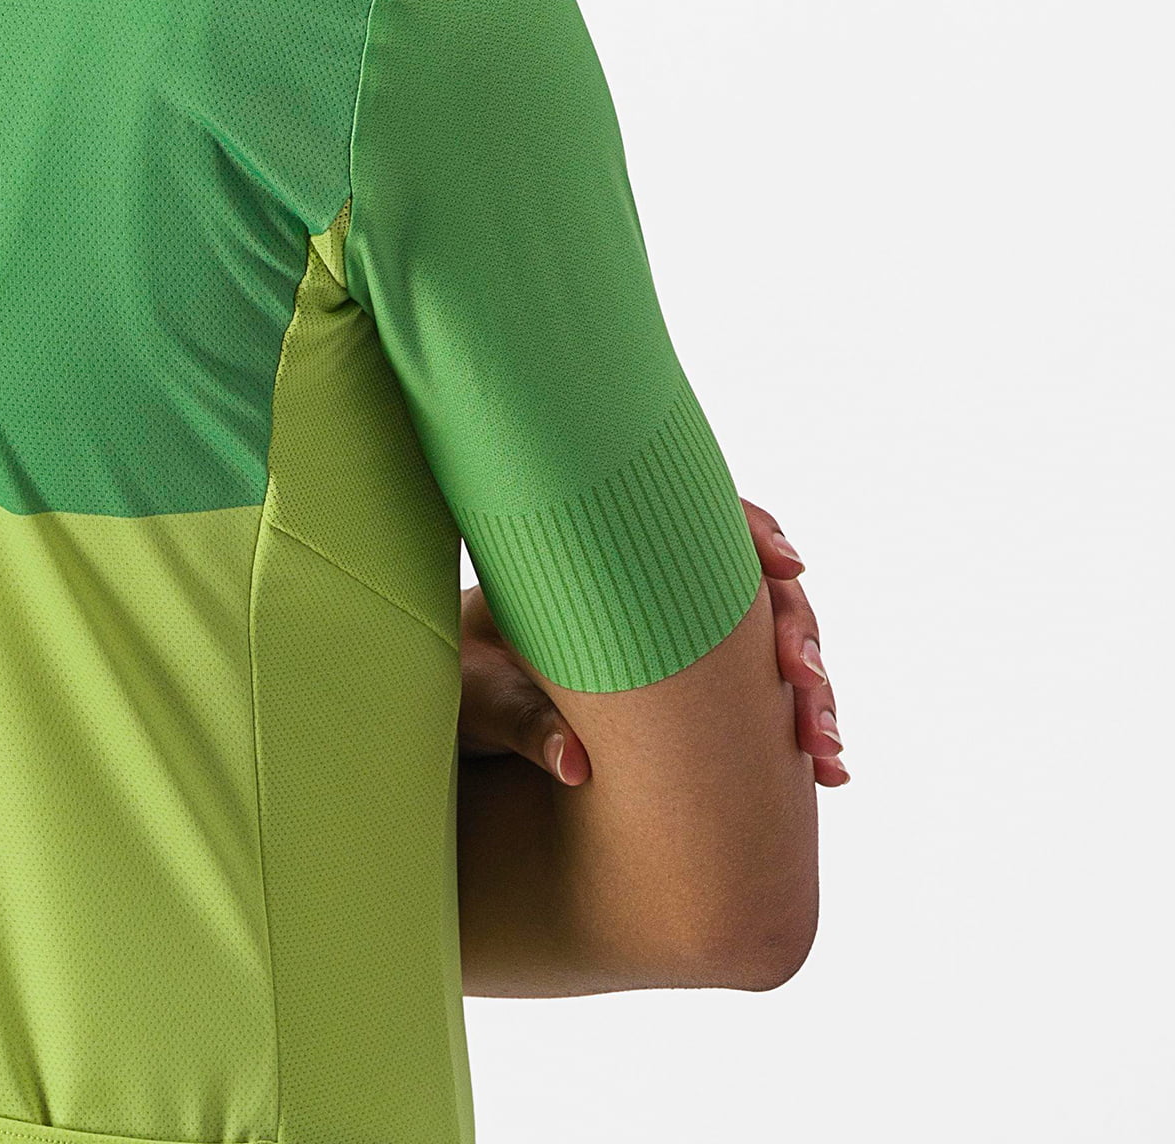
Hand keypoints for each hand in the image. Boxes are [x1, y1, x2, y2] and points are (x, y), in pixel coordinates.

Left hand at [457, 500, 847, 788]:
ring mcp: (687, 635)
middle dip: (796, 629)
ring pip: (771, 644)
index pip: (699, 520)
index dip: (751, 534)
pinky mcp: (700, 683)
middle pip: (754, 587)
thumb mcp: (481, 696)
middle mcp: (661, 589)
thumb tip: (578, 768)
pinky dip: (795, 724)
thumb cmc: (467, 676)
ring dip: (811, 691)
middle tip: (804, 678)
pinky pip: (762, 693)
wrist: (465, 700)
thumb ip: (524, 722)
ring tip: (824, 754)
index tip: (787, 563)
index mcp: (609, 557)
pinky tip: (826, 772)